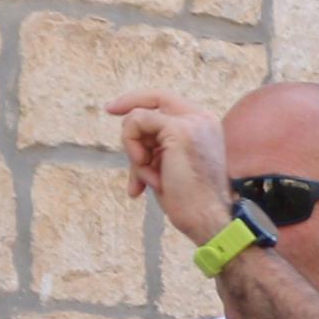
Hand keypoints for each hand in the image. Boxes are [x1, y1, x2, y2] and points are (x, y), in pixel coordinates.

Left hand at [106, 91, 233, 237]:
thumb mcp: (170, 165)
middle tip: (135, 161)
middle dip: (130, 128)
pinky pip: (136, 123)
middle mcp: (201, 117)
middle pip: (150, 99)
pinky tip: (150, 174)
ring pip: (138, 117)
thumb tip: (130, 139)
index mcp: (204, 125)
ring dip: (135, 152)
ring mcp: (192, 121)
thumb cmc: (188, 201)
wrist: (207, 220)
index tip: (111, 109)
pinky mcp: (179, 129)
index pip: (165, 99)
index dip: (136, 100)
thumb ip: (157, 145)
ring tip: (150, 179)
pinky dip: (133, 149)